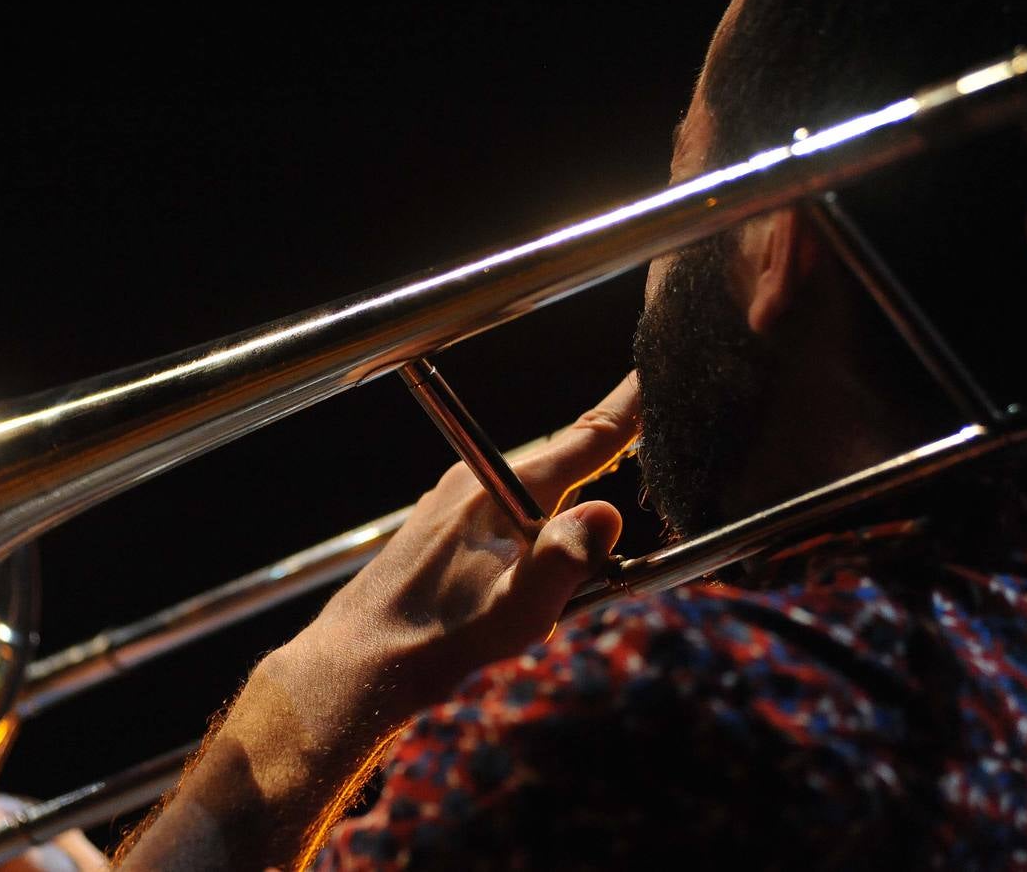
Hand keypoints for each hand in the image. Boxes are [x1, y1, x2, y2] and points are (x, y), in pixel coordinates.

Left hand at [279, 371, 639, 735]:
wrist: (365, 656)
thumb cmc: (437, 635)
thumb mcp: (516, 608)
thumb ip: (565, 560)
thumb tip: (608, 515)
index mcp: (504, 485)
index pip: (589, 435)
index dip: (634, 406)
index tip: (661, 370)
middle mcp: (480, 478)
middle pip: (567, 475)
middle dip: (587, 520)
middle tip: (572, 582)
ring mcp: (460, 501)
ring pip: (538, 511)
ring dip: (551, 555)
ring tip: (519, 610)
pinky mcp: (448, 527)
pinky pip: (509, 529)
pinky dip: (524, 562)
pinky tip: (499, 606)